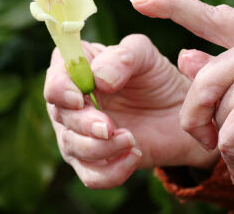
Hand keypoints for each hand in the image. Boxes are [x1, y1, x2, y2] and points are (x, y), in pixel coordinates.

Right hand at [45, 34, 218, 188]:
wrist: (179, 114)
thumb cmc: (157, 78)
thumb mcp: (145, 56)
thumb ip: (122, 57)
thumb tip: (98, 79)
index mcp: (78, 71)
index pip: (55, 79)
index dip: (59, 89)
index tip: (78, 98)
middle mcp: (72, 103)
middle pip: (60, 116)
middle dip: (83, 124)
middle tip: (109, 127)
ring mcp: (81, 134)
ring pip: (73, 147)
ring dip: (99, 148)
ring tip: (131, 139)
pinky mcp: (97, 161)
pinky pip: (91, 176)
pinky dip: (111, 172)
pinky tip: (134, 156)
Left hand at [130, 0, 233, 194]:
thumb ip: (224, 70)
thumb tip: (183, 54)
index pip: (213, 17)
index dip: (172, 7)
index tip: (140, 1)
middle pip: (203, 78)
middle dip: (199, 116)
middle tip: (211, 141)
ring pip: (213, 107)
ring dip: (221, 140)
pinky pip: (224, 134)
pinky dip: (232, 157)